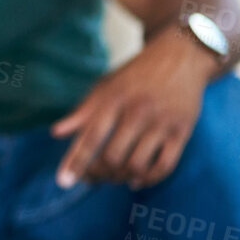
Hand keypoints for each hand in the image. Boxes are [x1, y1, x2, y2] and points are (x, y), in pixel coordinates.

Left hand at [51, 26, 217, 190]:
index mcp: (113, 98)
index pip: (90, 136)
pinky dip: (148, 179)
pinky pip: (165, 165)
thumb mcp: (105, 86)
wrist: (180, 57)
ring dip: (120, 178)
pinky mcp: (182, 132)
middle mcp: (137, 111)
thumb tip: (56, 133)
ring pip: (137, 165)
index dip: (76, 161)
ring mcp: (162, 123)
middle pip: (113, 156)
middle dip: (98, 173)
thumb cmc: (135, 75)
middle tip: (91, 178)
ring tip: (111, 178)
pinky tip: (136, 181)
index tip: (63, 181)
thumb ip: (83, 111)